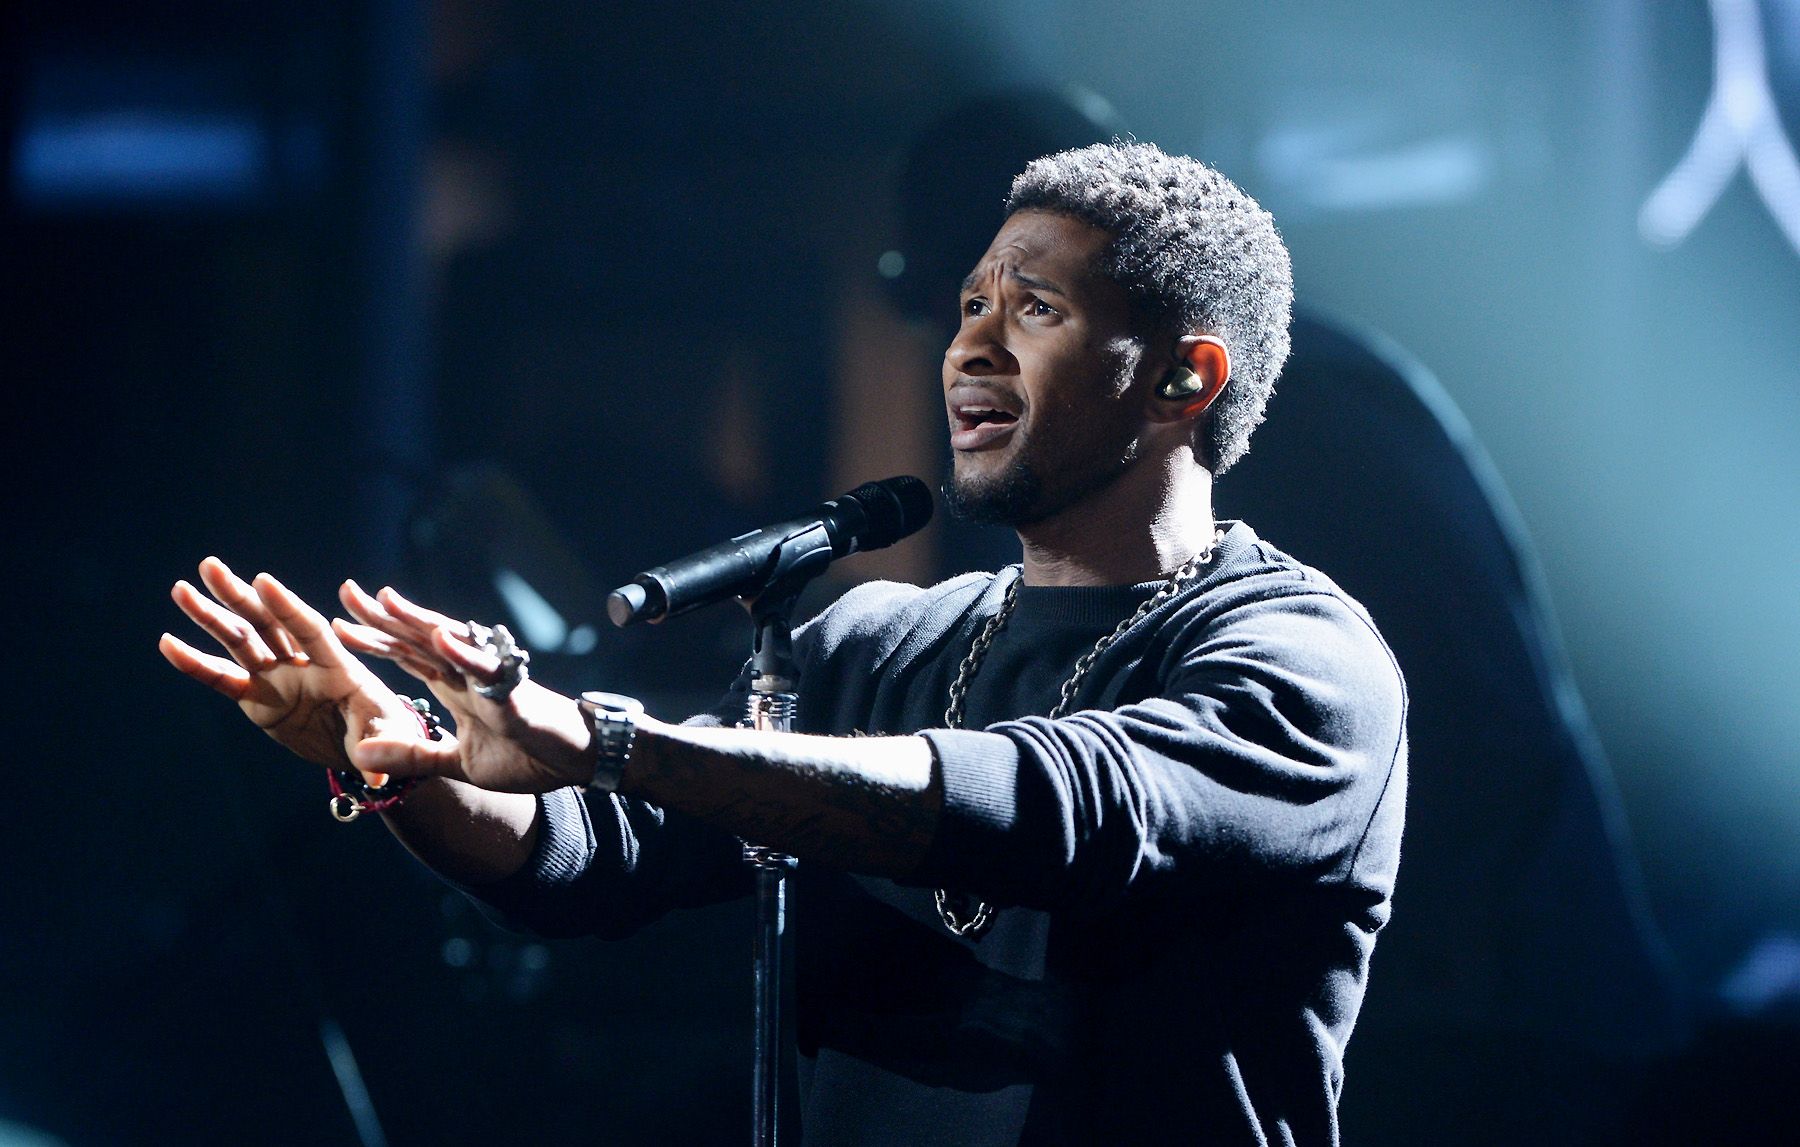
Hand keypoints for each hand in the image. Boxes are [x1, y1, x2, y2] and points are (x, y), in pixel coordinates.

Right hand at [160, 558, 430, 777]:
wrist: (368, 745)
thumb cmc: (389, 734)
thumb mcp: (392, 738)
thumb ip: (381, 745)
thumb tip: (376, 773)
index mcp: (339, 665)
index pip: (310, 630)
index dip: (287, 607)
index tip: (263, 581)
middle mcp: (304, 663)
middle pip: (268, 624)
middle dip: (240, 596)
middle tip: (210, 566)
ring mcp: (278, 678)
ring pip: (241, 642)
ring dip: (212, 617)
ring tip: (181, 589)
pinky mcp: (259, 698)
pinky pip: (223, 679)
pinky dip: (196, 663)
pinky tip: (168, 643)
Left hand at [334, 582, 597, 793]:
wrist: (579, 759)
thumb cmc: (528, 755)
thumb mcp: (457, 763)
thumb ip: (413, 755)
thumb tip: (361, 755)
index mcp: (455, 686)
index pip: (407, 656)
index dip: (375, 639)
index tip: (339, 624)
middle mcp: (469, 673)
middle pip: (419, 639)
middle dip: (383, 617)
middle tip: (346, 591)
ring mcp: (491, 680)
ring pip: (448, 642)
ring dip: (416, 621)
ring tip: (384, 599)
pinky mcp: (513, 694)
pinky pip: (485, 670)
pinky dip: (462, 653)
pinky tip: (438, 638)